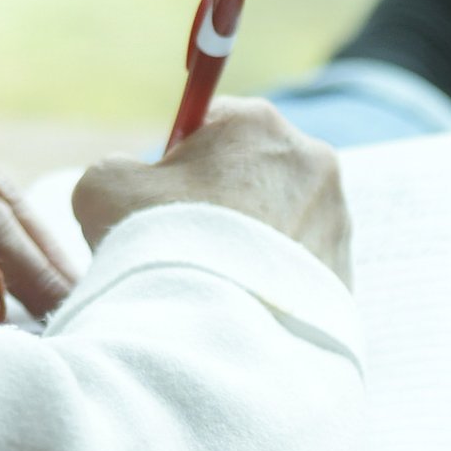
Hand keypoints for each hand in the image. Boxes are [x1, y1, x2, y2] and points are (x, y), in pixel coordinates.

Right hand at [72, 99, 352, 285]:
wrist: (219, 328)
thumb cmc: (161, 241)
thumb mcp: (104, 186)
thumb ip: (117, 169)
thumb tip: (130, 183)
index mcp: (256, 122)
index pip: (210, 124)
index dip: (178, 160)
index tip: (159, 196)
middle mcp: (310, 160)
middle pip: (249, 171)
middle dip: (218, 201)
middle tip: (179, 241)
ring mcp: (336, 217)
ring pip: (277, 220)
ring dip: (245, 242)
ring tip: (209, 278)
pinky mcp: (346, 270)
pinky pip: (296, 266)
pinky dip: (267, 279)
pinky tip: (237, 302)